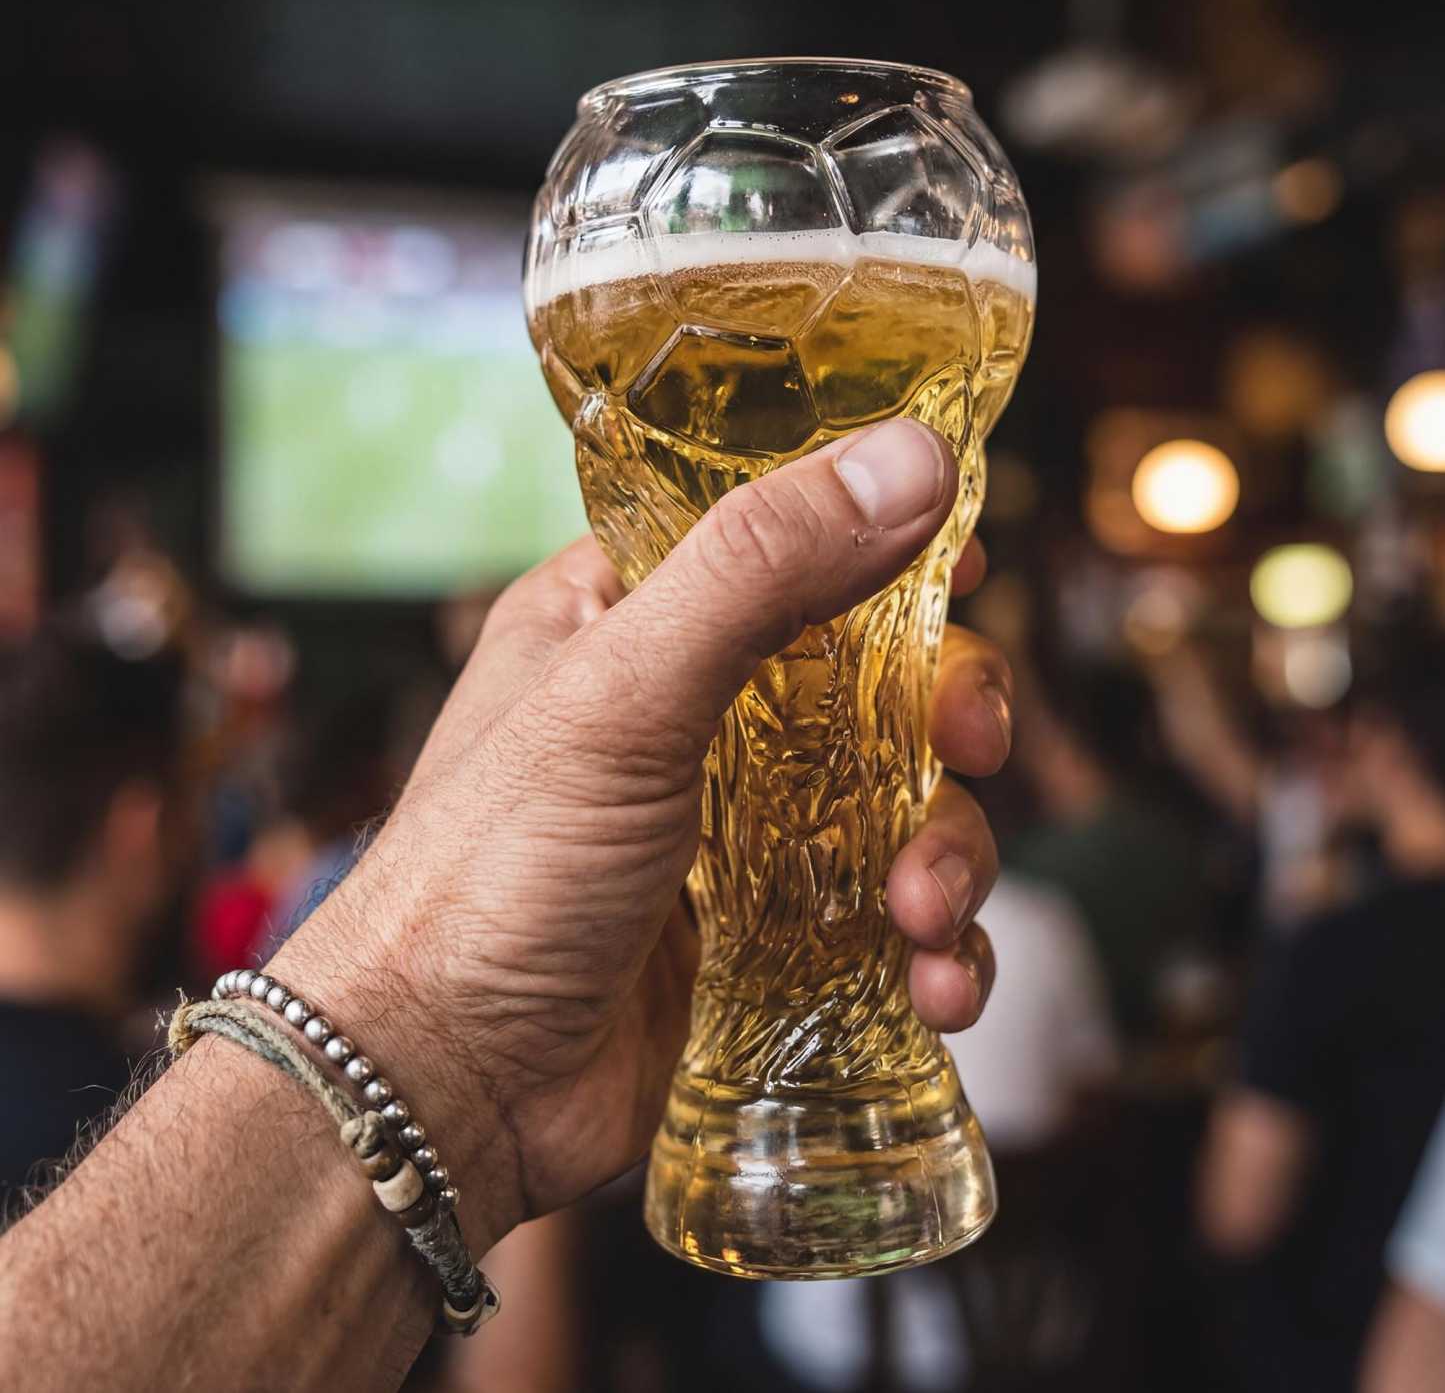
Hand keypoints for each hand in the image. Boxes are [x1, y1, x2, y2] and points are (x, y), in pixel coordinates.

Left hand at [273, 417, 1011, 1250]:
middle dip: (944, 708)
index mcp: (631, 619)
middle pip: (871, 670)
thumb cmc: (491, 875)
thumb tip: (913, 459)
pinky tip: (936, 983)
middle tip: (968, 742)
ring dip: (950, 846)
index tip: (969, 562)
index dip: (880, 539)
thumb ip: (760, 571)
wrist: (444, 1091)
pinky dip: (938, 947)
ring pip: (901, 799)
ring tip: (923, 910)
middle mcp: (694, 715)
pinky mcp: (774, 936)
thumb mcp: (621, 697)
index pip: (779, 538)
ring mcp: (740, 831)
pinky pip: (893, 918)